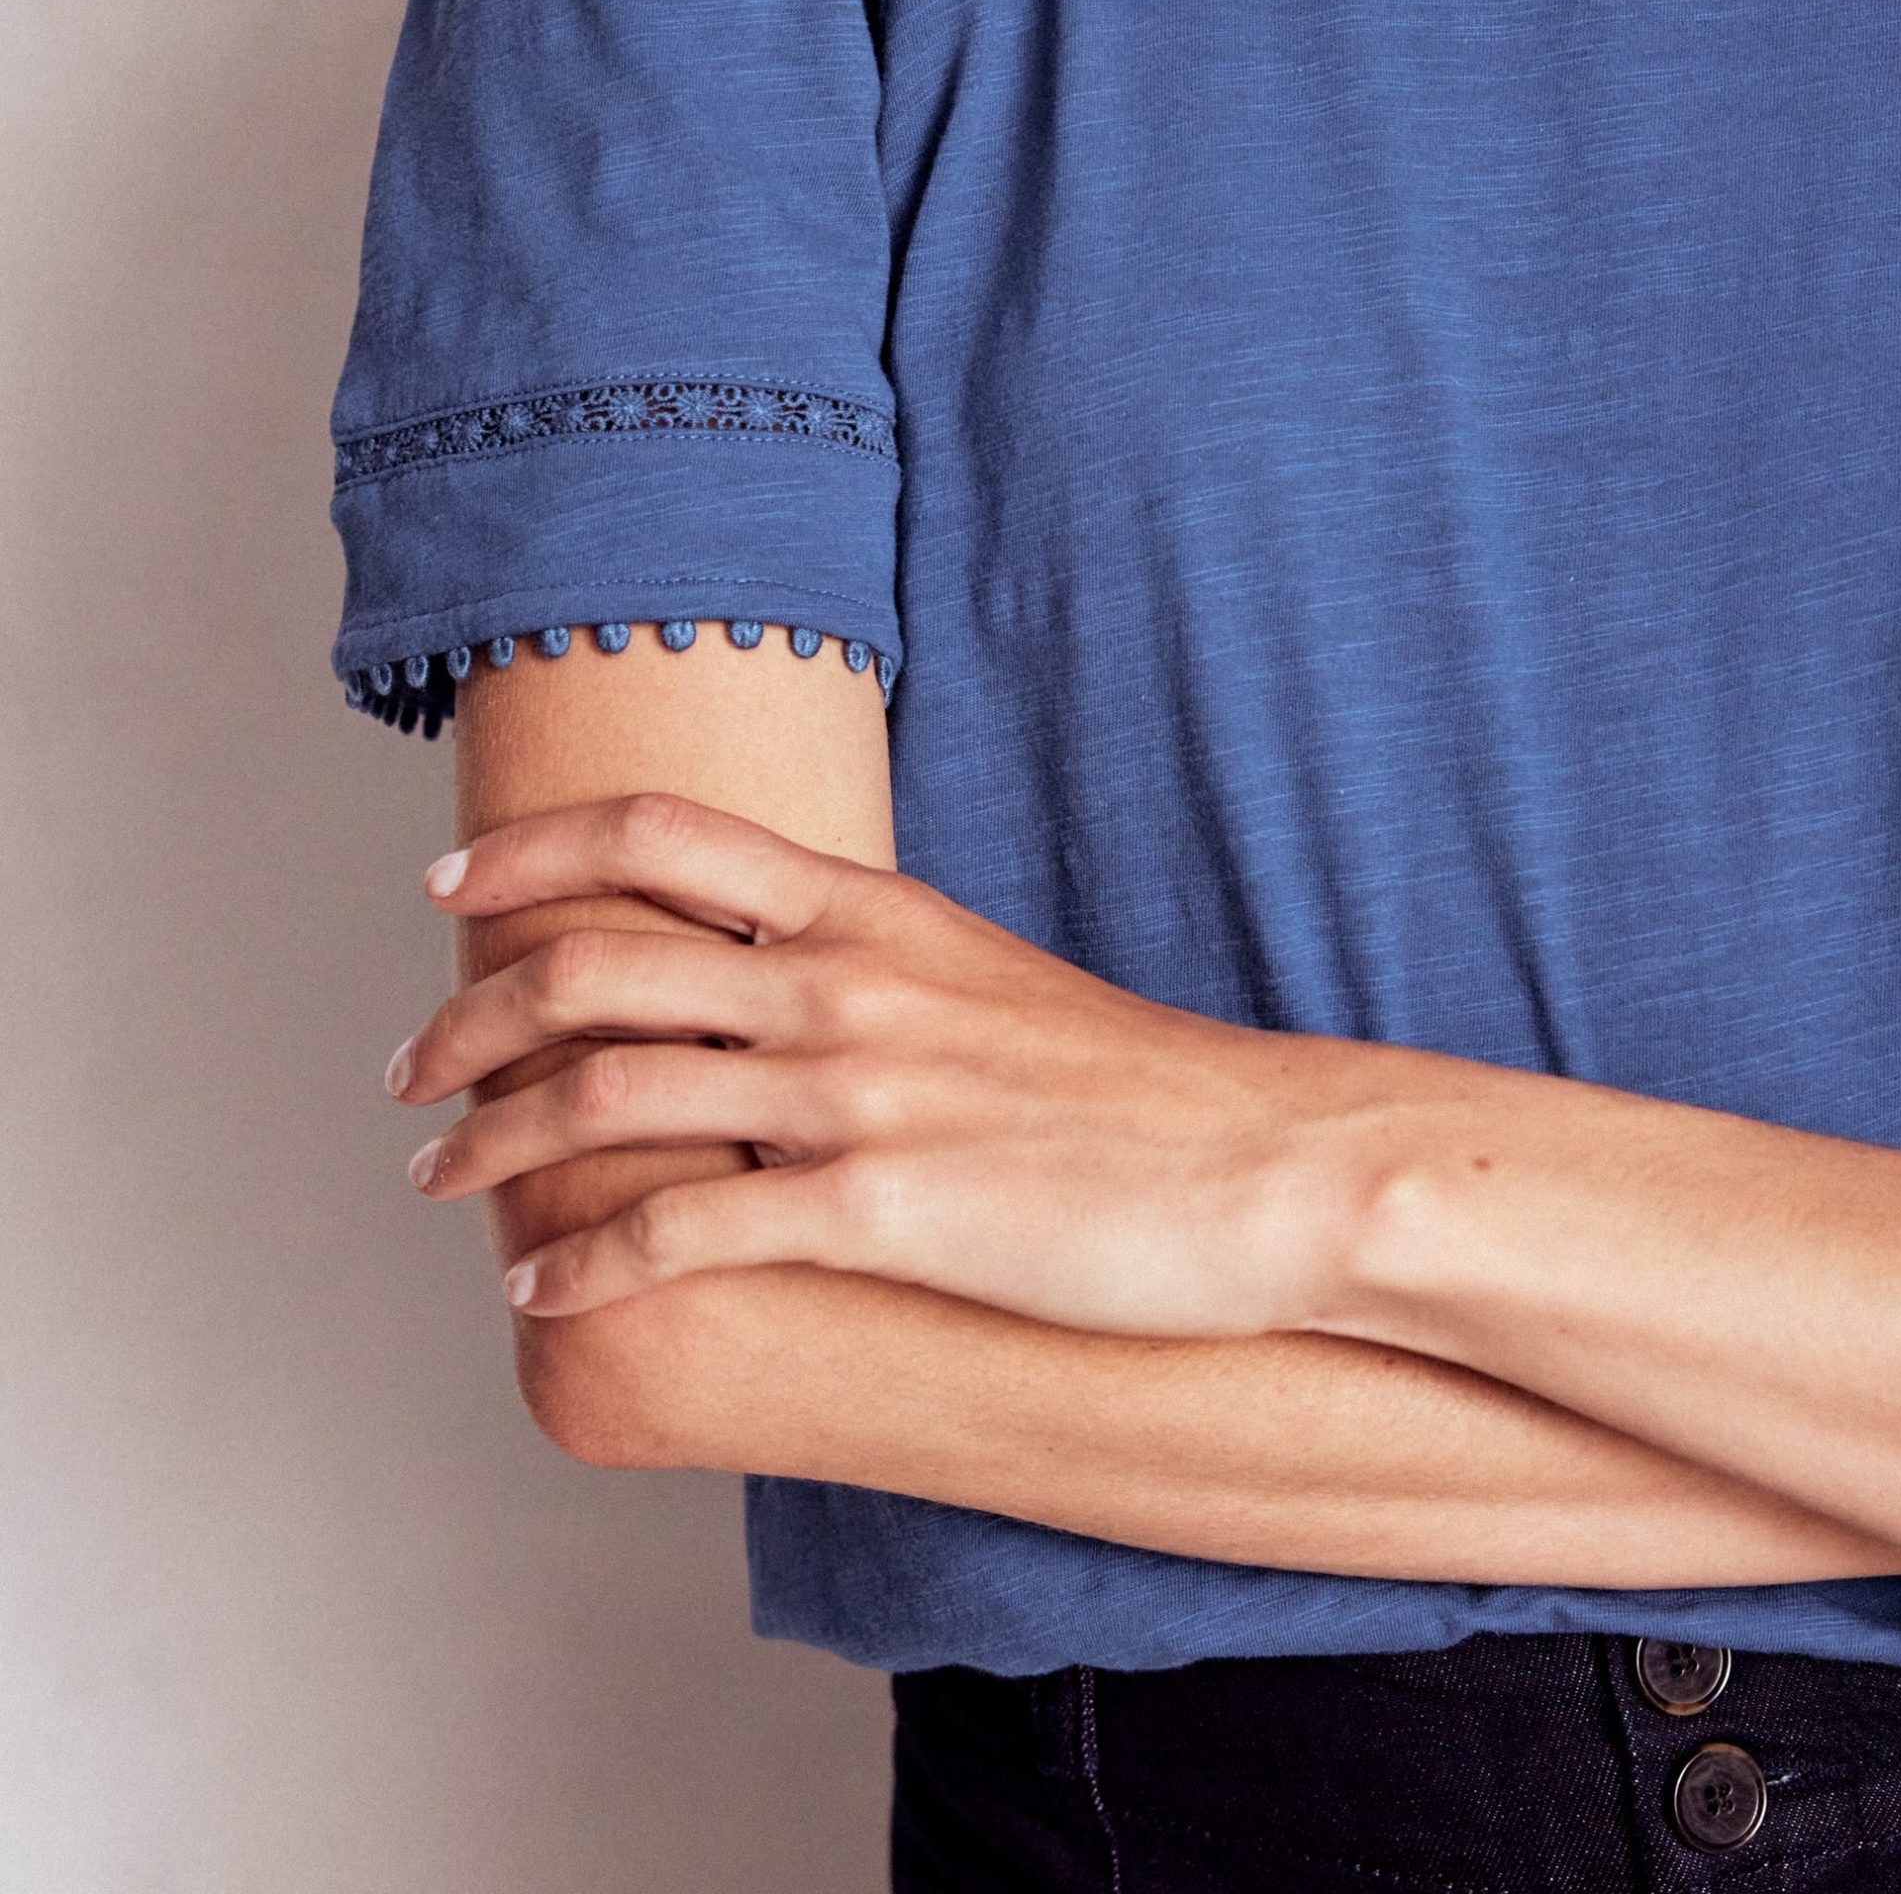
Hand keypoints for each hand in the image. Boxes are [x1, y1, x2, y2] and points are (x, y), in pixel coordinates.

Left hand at [386, 791, 1370, 1334]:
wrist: (1267, 1164)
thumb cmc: (1135, 1088)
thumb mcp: (984, 981)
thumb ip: (872, 965)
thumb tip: (776, 978)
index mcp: (866, 911)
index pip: (655, 836)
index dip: (529, 850)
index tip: (449, 882)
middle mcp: (840, 981)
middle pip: (592, 962)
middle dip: (470, 1011)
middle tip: (410, 1068)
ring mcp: (855, 1092)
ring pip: (606, 1095)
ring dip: (494, 1142)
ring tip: (439, 1182)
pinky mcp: (881, 1209)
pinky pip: (681, 1234)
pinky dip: (587, 1260)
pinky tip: (542, 1288)